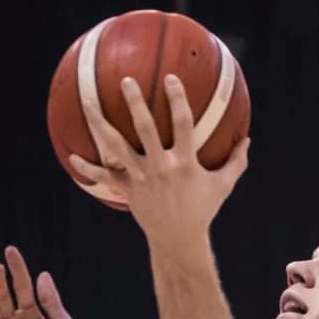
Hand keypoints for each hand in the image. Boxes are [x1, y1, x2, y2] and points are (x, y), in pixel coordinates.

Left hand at [66, 73, 247, 245]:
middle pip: (145, 129)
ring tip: (87, 102)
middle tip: (126, 81)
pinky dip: (87, 168)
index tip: (170, 79)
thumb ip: (236, 161)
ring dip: (100, 124)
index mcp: (184, 162)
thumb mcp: (223, 185)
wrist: (178, 240)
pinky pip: (104, 176)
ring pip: (116, 146)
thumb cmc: (202, 210)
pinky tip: (70, 156)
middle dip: (135, 103)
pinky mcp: (127, 190)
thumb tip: (248, 139)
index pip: (183, 125)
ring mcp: (141, 178)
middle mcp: (160, 167)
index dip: (177, 101)